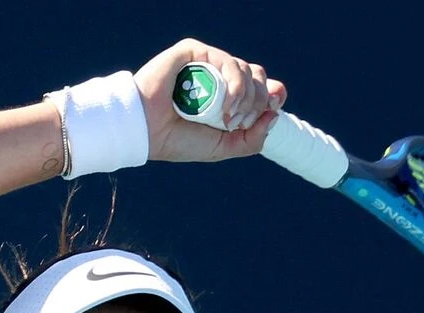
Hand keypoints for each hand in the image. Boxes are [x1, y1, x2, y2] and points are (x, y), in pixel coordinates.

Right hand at [134, 39, 286, 163]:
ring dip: (246, 97)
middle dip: (258, 100)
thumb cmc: (179, 141)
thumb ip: (252, 139)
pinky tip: (226, 106)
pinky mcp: (193, 53)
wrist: (148, 132)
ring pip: (246, 69)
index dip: (273, 92)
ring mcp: (205, 63)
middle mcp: (217, 76)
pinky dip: (235, 85)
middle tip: (240, 123)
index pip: (259, 84)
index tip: (275, 106)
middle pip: (257, 75)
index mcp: (224, 95)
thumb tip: (274, 113)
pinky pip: (227, 61)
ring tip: (229, 118)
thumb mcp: (223, 148)